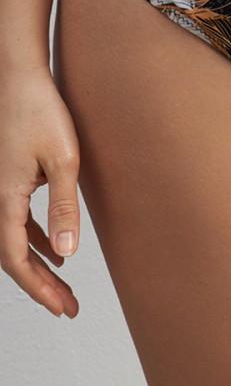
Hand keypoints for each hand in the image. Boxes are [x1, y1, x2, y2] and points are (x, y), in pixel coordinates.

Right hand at [0, 67, 80, 317]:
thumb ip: (64, 206)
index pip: (16, 259)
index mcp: (4, 198)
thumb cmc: (41, 111)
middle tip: (67, 309)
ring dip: (41, 265)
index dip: (38, 287)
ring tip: (65, 288)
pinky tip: (58, 250)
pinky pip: (18, 220)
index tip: (61, 308)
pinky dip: (37, 239)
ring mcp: (1, 188)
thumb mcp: (64, 160)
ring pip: (16, 240)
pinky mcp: (10, 178)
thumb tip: (68, 253)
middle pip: (14, 256)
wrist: (20, 76)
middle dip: (41, 285)